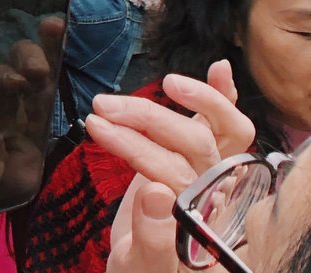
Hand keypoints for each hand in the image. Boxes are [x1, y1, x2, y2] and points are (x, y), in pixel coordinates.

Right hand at [93, 63, 252, 256]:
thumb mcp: (137, 268)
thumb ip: (150, 240)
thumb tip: (155, 191)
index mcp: (202, 222)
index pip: (177, 171)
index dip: (137, 147)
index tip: (98, 130)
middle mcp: (216, 195)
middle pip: (193, 141)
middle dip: (143, 119)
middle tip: (99, 110)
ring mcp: (211, 175)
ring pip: (210, 128)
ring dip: (165, 104)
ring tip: (119, 97)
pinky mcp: (201, 161)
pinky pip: (225, 128)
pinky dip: (222, 98)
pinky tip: (218, 71)